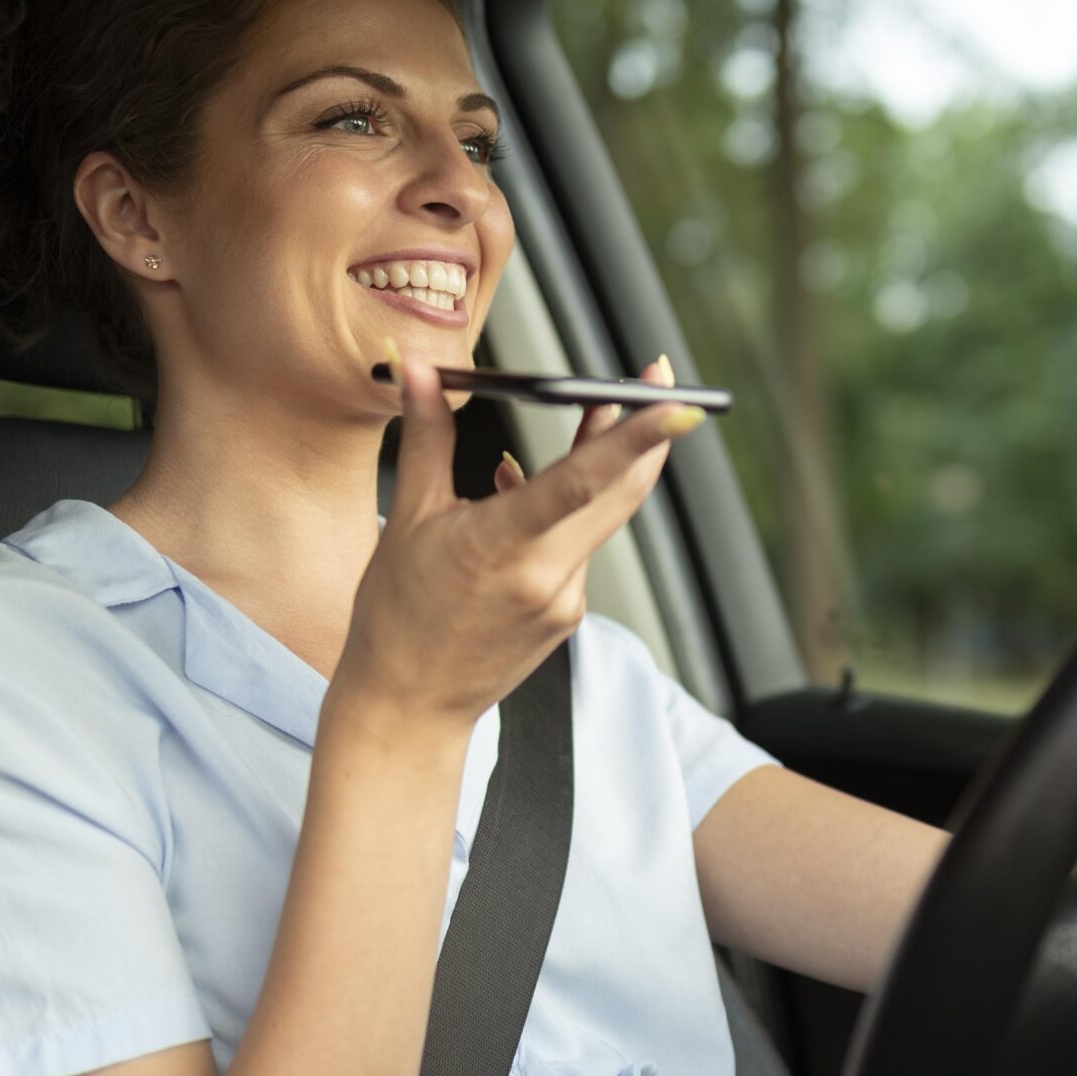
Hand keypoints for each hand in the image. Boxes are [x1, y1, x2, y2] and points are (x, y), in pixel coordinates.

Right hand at [332, 341, 702, 729]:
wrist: (407, 708)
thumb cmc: (396, 618)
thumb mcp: (407, 520)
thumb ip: (427, 437)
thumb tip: (419, 367)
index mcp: (503, 547)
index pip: (585, 481)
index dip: (637, 438)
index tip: (679, 405)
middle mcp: (548, 576)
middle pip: (621, 492)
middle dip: (648, 429)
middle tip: (658, 376)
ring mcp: (567, 600)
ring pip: (603, 514)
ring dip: (604, 461)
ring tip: (596, 406)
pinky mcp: (570, 614)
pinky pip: (580, 544)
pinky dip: (569, 508)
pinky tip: (522, 487)